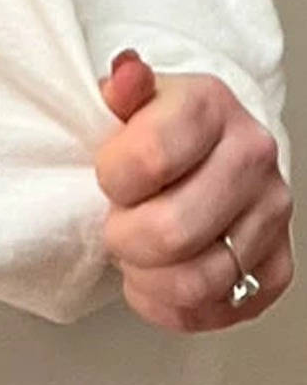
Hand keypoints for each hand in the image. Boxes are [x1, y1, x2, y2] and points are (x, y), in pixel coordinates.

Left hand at [95, 50, 294, 331]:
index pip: (147, 160)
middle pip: (170, 233)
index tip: (109, 176)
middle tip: (116, 222)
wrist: (202, 146)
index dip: (111, 179)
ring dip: (146, 277)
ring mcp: (271, 213)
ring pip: (194, 281)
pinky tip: (158, 276)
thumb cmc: (154, 126)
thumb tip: (126, 73)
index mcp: (210, 106)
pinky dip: (172, 305)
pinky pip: (217, 310)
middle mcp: (251, 158)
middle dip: (123, 237)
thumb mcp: (128, 98)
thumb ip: (121, 88)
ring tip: (135, 252)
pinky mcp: (276, 265)